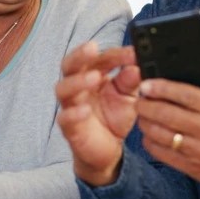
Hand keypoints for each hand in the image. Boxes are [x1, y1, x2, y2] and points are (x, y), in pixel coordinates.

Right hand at [55, 42, 140, 185]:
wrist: (108, 150)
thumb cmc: (114, 117)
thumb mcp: (128, 98)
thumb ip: (131, 82)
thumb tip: (136, 65)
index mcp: (93, 74)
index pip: (99, 59)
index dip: (115, 54)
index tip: (132, 53)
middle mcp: (78, 86)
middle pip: (70, 65)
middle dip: (80, 55)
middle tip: (93, 48)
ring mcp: (71, 106)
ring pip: (63, 88)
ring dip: (77, 81)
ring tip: (94, 78)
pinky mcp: (69, 127)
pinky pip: (65, 117)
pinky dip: (74, 112)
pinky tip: (86, 110)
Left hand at [135, 63, 199, 194]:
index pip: (186, 94)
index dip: (162, 87)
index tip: (148, 83)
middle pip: (169, 113)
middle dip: (147, 104)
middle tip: (139, 98)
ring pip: (163, 134)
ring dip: (146, 123)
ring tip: (141, 115)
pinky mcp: (195, 168)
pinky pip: (165, 155)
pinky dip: (152, 144)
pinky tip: (149, 136)